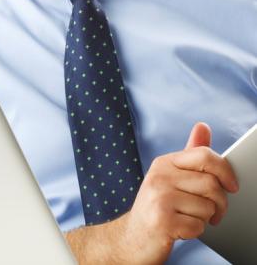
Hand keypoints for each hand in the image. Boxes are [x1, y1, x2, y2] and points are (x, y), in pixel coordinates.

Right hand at [116, 122, 238, 263]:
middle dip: (220, 203)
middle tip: (213, 212)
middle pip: (212, 184)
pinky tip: (180, 229)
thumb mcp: (171, 177)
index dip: (225, 170)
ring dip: (205, 219)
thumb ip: (190, 153)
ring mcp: (159, 198)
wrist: (132, 237)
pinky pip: (198, 226)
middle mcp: (159, 176)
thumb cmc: (158, 206)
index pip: (204, 155)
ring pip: (208, 207)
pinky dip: (195, 232)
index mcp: (164, 163)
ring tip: (189, 218)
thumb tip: (203, 126)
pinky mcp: (162, 221)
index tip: (232, 186)